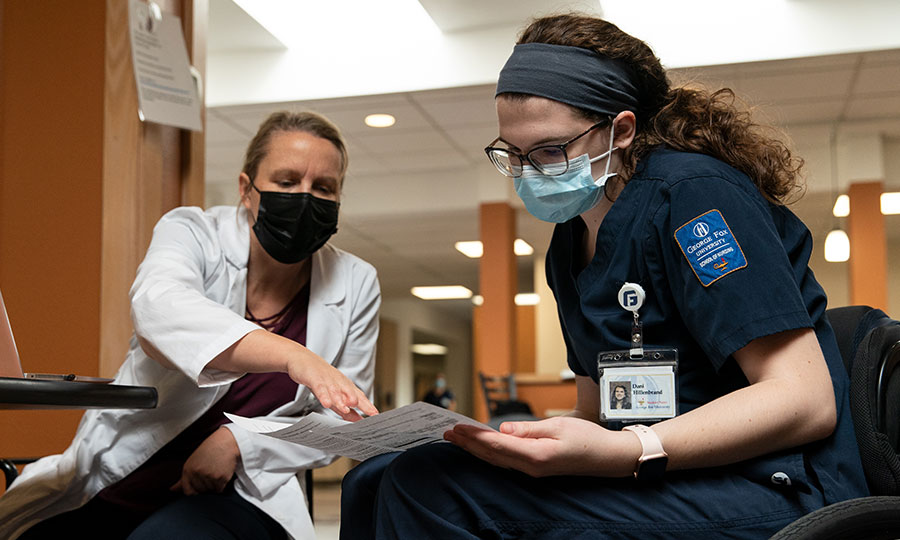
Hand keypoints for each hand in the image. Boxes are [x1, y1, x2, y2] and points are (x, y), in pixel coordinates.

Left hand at [170, 427, 239, 494]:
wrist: (226, 442)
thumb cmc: (208, 451)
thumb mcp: (192, 462)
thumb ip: (182, 479)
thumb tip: (171, 490)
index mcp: (188, 470)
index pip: (188, 491)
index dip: (194, 490)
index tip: (199, 483)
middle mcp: (197, 474)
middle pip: (200, 491)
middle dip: (205, 485)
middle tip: (210, 471)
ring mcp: (209, 476)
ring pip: (210, 491)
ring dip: (214, 484)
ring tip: (216, 470)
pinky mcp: (221, 478)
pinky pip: (220, 489)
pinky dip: (222, 484)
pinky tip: (222, 472)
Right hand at [287, 352, 377, 421]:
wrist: (301, 358)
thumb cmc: (318, 377)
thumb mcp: (332, 393)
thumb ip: (344, 408)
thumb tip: (358, 420)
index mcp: (344, 385)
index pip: (359, 396)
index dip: (368, 406)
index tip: (376, 415)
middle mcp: (338, 382)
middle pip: (352, 393)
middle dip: (361, 403)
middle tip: (369, 412)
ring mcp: (327, 379)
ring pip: (336, 391)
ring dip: (341, 401)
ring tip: (346, 410)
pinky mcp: (314, 378)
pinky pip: (320, 388)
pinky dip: (323, 395)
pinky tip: (326, 403)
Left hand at [444, 416, 638, 477]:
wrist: (609, 457)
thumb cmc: (588, 438)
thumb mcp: (559, 426)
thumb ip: (528, 429)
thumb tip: (502, 428)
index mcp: (536, 456)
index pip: (497, 445)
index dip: (475, 437)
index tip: (458, 427)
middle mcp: (531, 467)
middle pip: (492, 455)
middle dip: (468, 444)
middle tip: (447, 432)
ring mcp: (533, 470)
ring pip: (497, 459)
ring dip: (476, 449)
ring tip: (457, 439)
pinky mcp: (536, 468)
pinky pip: (507, 460)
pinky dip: (490, 452)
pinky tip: (481, 447)